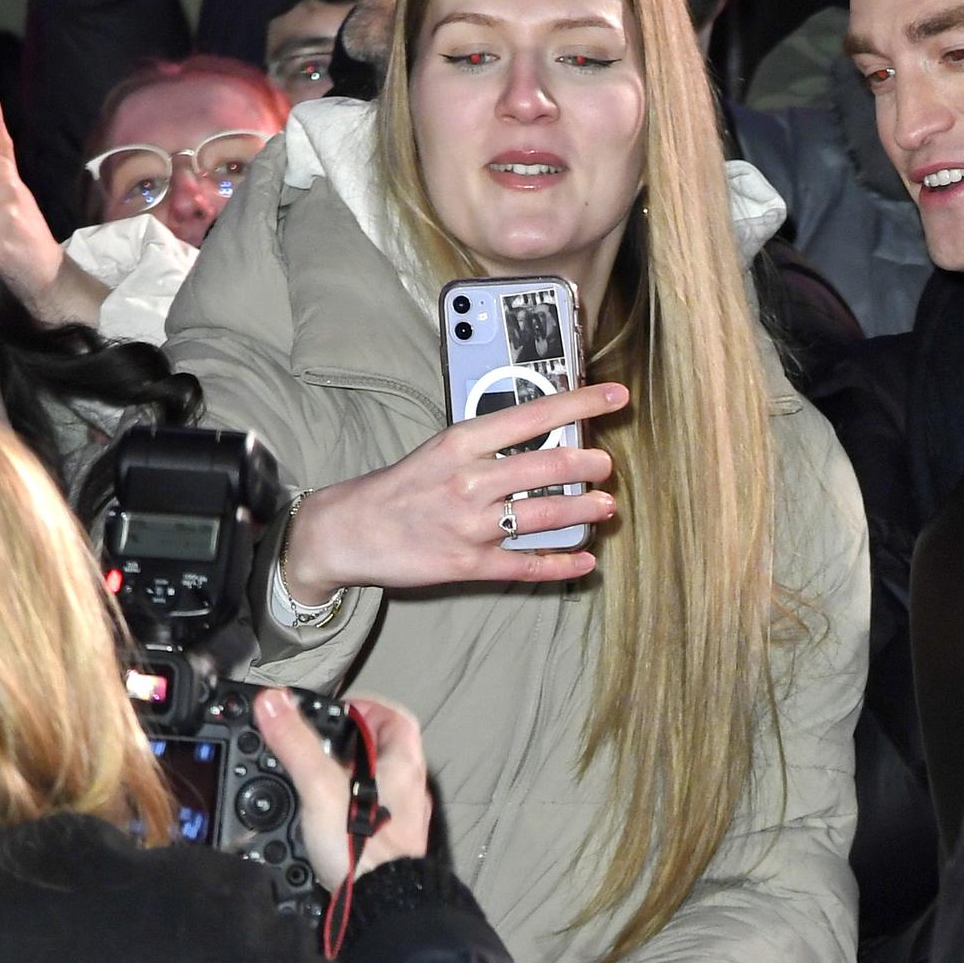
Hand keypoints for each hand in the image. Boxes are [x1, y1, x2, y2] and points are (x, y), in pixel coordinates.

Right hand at [256, 691, 428, 892]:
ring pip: (378, 783)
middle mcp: (408, 790)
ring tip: (316, 776)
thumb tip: (274, 703)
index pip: (397, 719)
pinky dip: (349, 806)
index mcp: (402, 766)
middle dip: (353, 742)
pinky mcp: (388, 844)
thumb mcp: (320, 786)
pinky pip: (370, 813)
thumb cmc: (363, 848)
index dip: (370, 707)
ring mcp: (401, 819)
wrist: (380, 904)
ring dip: (349, 775)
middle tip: (322, 742)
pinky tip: (325, 817)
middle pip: (386, 750)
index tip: (343, 708)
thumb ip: (297, 743)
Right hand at [285, 383, 629, 604]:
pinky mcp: (467, 564)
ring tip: (607, 507)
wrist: (347, 530)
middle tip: (608, 466)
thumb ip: (489, 445)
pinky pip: (525, 565)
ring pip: (543, 516)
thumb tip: (546, 437)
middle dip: (588, 465)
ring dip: (583, 511)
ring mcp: (469, 525)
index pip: (533, 415)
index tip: (616, 396)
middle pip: (546, 467)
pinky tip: (585, 561)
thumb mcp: (441, 449)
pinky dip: (561, 565)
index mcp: (462, 442)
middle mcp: (469, 480)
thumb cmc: (401, 485)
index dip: (581, 404)